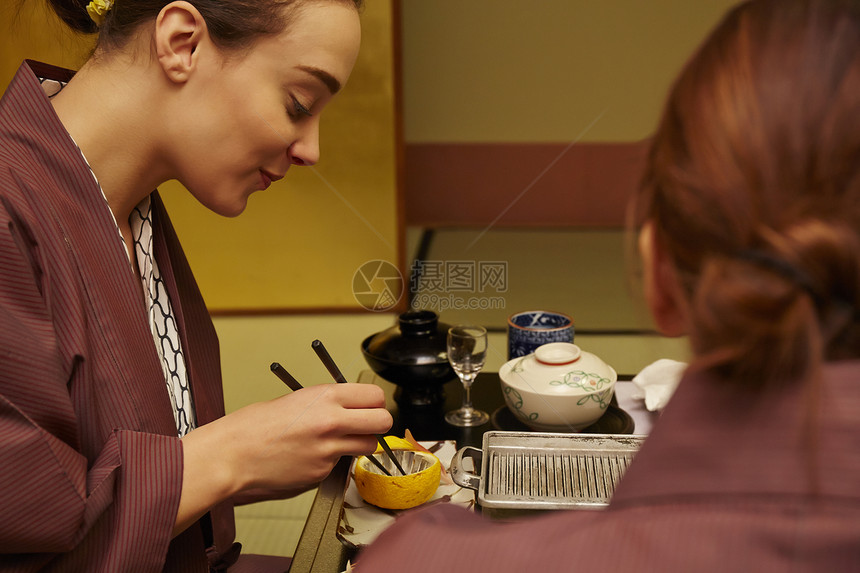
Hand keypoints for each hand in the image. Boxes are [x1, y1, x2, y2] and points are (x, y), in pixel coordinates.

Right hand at [223, 383, 391, 490]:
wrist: (232, 456)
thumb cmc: (254, 426)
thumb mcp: (296, 399)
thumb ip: (328, 403)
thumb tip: (351, 407)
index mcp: (325, 396)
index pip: (375, 396)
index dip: (375, 402)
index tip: (370, 406)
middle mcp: (332, 421)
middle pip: (383, 421)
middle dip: (378, 423)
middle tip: (366, 426)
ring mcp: (329, 449)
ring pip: (368, 446)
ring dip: (360, 444)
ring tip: (338, 441)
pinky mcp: (322, 472)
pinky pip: (341, 464)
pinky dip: (333, 461)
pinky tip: (311, 456)